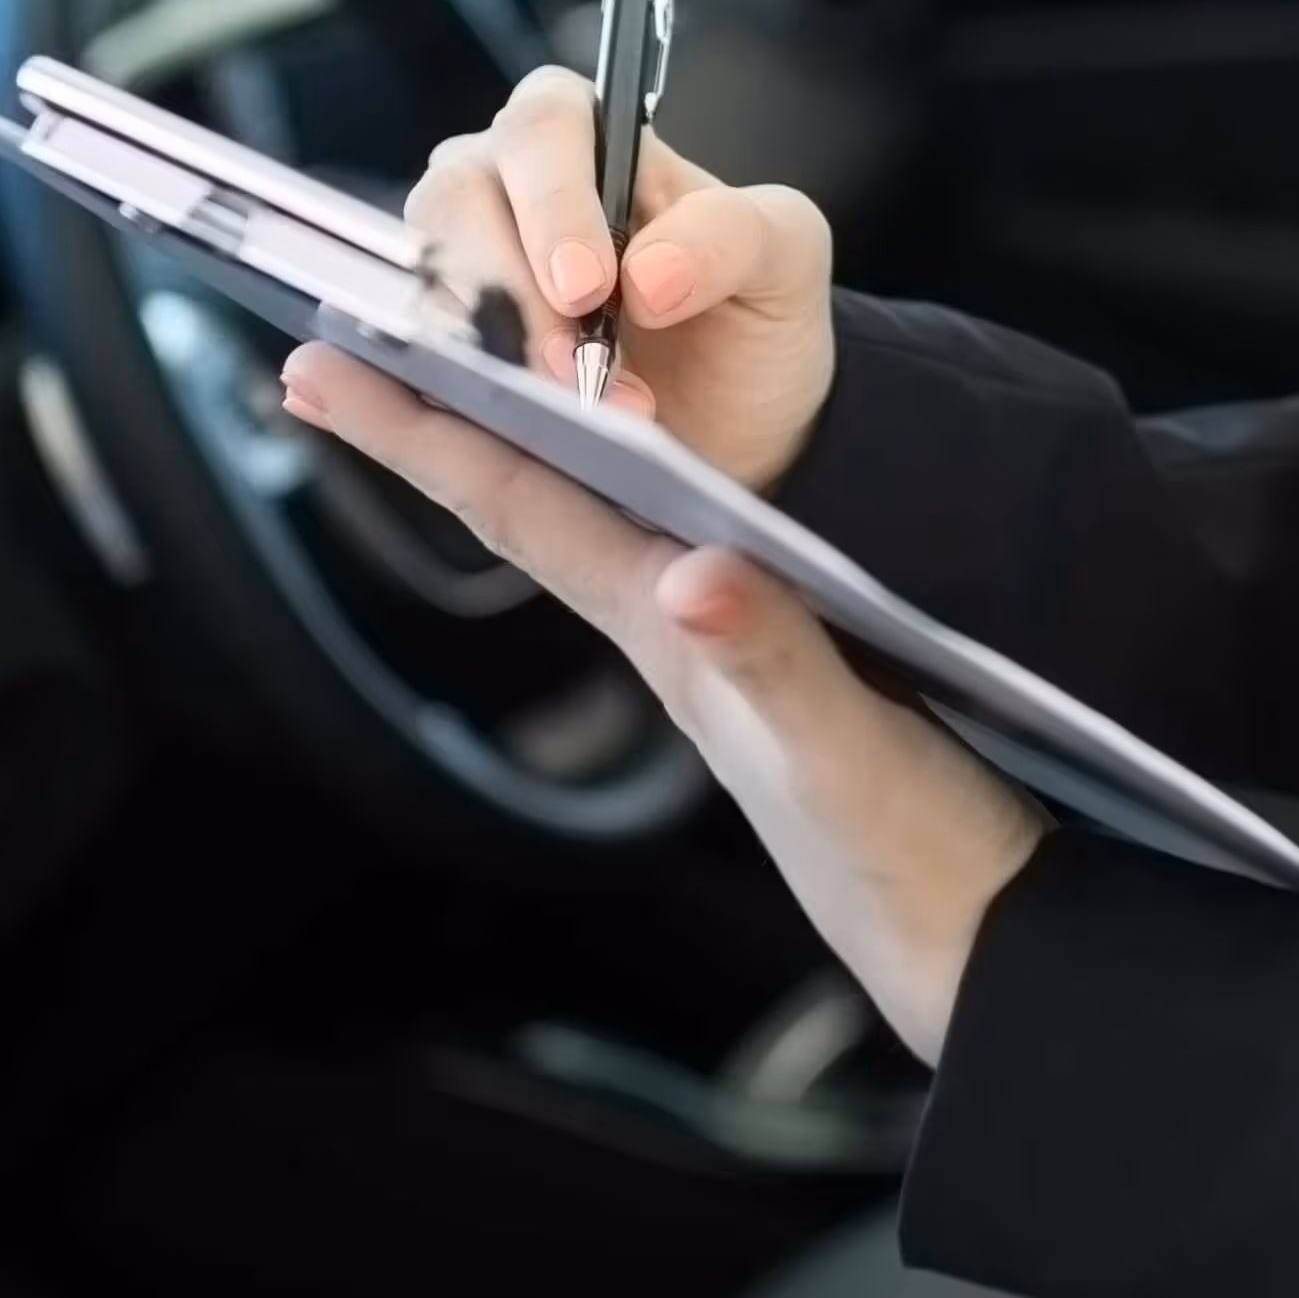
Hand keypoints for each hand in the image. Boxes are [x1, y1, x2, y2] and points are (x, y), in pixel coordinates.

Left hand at [276, 336, 1042, 1054]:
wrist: (977, 948)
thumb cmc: (910, 859)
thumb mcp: (843, 755)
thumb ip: (772, 663)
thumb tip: (693, 576)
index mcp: (674, 637)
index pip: (522, 512)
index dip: (421, 433)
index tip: (321, 366)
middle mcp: (677, 635)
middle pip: (526, 507)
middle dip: (429, 427)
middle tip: (328, 349)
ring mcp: (719, 653)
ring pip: (583, 526)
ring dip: (506, 452)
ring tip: (441, 390)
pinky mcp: (774, 664)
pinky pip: (661, 550)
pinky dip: (615, 492)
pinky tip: (617, 480)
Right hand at [404, 64, 839, 490]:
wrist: (742, 430)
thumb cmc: (751, 317)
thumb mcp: (785, 258)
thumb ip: (733, 236)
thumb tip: (648, 272)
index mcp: (596, 143)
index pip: (544, 123)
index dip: (552, 196)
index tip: (588, 285)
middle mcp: (512, 190)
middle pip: (457, 196)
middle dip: (508, 287)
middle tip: (568, 368)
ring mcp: (464, 270)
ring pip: (420, 274)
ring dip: (481, 346)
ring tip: (561, 408)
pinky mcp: (443, 351)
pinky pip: (403, 352)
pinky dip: (429, 383)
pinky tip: (478, 415)